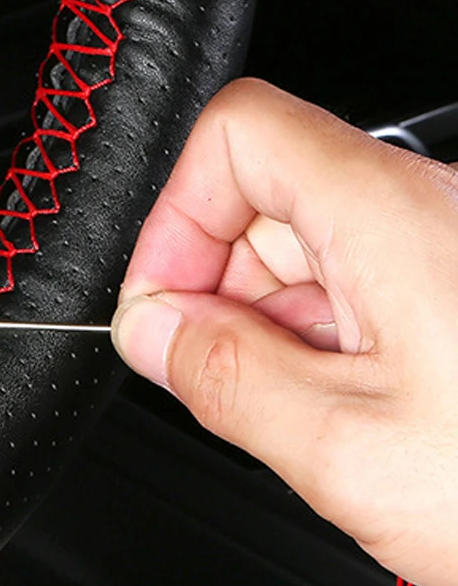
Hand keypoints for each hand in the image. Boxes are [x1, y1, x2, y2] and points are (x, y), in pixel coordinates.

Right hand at [112, 78, 457, 585]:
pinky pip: (335, 288)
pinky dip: (302, 342)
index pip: (237, 136)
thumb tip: (154, 333)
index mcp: (388, 218)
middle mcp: (414, 211)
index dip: (177, 213)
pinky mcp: (434, 286)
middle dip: (211, 287)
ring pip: (290, 249)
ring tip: (291, 407)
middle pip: (256, 197)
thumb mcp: (350, 449)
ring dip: (257, 325)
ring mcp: (427, 248)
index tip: (161, 302)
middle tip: (212, 373)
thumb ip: (226, 380)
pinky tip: (329, 405)